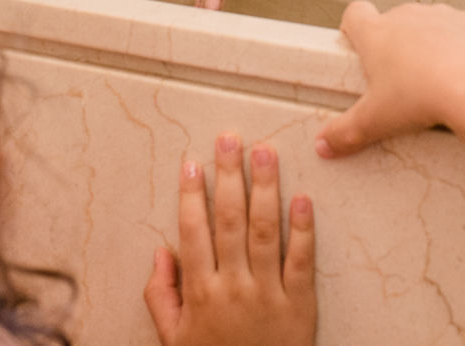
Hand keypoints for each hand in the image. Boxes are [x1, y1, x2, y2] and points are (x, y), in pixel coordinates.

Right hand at [146, 135, 316, 345]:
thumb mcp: (173, 339)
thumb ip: (161, 295)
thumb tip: (161, 251)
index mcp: (200, 293)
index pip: (193, 232)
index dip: (191, 195)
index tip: (192, 162)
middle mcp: (232, 288)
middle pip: (229, 221)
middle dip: (228, 176)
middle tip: (230, 139)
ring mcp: (268, 295)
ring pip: (265, 231)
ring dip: (265, 188)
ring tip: (264, 152)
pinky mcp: (300, 306)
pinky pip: (301, 261)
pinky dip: (303, 228)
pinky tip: (302, 198)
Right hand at [317, 2, 464, 157]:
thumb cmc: (423, 98)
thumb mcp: (374, 122)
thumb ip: (344, 133)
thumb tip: (323, 145)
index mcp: (378, 33)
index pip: (354, 14)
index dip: (353, 28)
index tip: (358, 45)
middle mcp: (409, 16)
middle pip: (395, 21)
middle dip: (397, 44)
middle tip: (402, 80)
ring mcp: (445, 15)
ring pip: (432, 24)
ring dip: (433, 43)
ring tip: (439, 79)